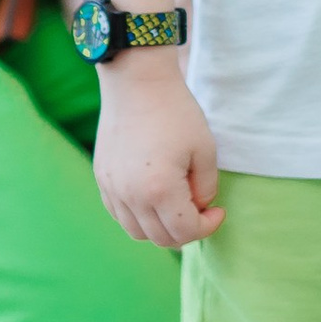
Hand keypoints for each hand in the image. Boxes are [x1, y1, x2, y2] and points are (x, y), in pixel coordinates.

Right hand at [92, 57, 222, 246]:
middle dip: (186, 231)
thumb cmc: (176, 112)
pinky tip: (154, 199)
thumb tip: (199, 207)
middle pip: (160, 238)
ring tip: (177, 207)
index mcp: (159, 190)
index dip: (207, 227)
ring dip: (161, 228)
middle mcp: (130, 196)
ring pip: (136, 232)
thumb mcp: (205, 149)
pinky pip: (119, 214)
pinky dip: (138, 217)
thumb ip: (206, 187)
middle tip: (201, 210)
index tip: (218, 211)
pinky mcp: (102, 179)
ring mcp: (112, 188)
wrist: (137, 83)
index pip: (185, 232)